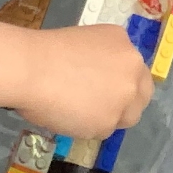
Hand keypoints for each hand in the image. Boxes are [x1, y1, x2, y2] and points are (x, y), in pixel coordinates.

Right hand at [14, 24, 152, 138]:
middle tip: (103, 107)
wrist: (31, 68)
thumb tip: (102, 79)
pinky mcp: (109, 122)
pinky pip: (103, 130)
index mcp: (124, 45)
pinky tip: (68, 117)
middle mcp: (132, 70)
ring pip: (124, 116)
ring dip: (107, 117)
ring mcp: (124, 98)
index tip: (111, 90)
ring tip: (78, 111)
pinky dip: (88, 128)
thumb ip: (104, 60)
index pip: (137, 71)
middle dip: (127, 103)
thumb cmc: (47, 50)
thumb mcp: (87, 41)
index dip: (125, 83)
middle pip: (141, 95)